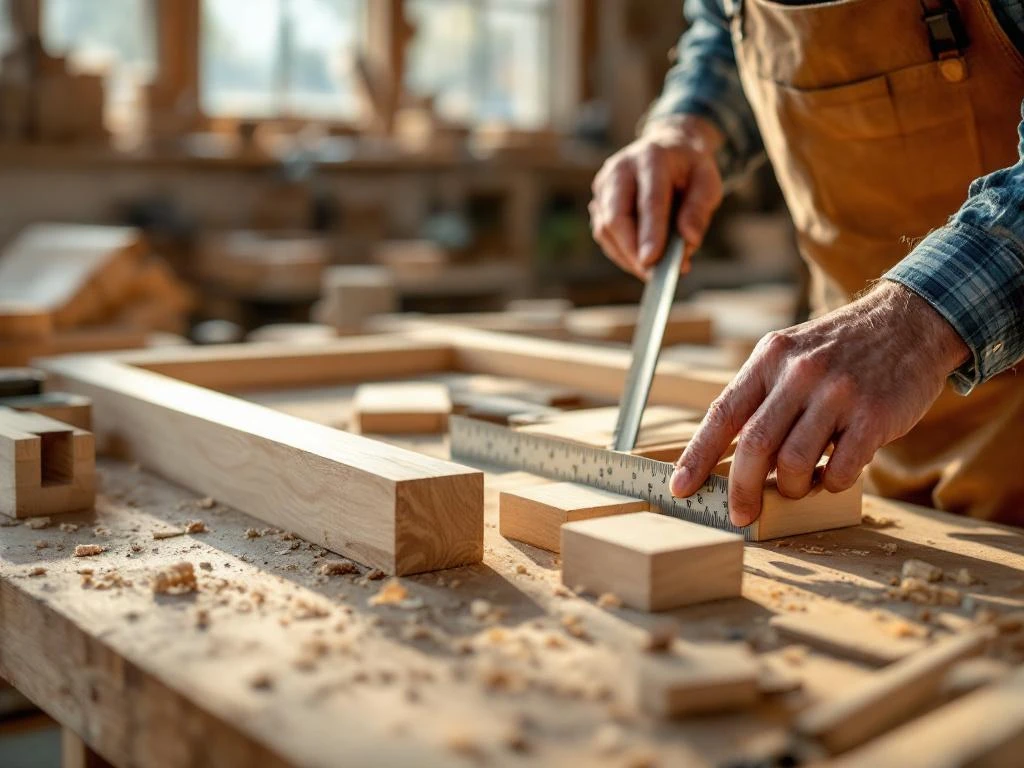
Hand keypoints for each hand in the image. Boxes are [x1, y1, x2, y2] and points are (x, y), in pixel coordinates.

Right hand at [589, 115, 724, 279]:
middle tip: (651, 275)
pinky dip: (621, 252)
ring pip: (605, 230)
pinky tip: (640, 260)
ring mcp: (604, 184)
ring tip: (652, 271)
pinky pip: (603, 234)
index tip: (651, 262)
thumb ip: (700, 210)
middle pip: (616, 217)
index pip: (649, 201)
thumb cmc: (689, 170)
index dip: (649, 233)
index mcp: (652, 157)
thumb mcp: (708, 182)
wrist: (668, 149)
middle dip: (632, 251)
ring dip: (627, 256)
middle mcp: (620, 168)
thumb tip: (689, 241)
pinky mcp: (598, 200)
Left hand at [669, 282, 970, 526]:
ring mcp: (838, 393)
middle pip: (756, 445)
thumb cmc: (839, 350)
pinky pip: (841, 469)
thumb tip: (725, 456)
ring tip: (798, 485)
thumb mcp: (790, 354)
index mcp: (769, 359)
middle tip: (740, 514)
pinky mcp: (875, 415)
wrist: (909, 322)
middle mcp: (800, 373)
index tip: (680, 487)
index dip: (696, 455)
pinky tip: (834, 474)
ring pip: (795, 462)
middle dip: (742, 489)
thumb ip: (761, 397)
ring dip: (792, 487)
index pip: (722, 413)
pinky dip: (832, 483)